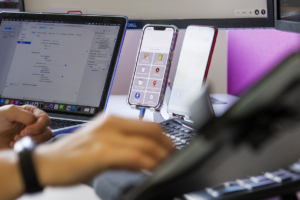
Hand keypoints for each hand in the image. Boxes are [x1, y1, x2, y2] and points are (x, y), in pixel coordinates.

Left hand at [0, 105, 51, 148]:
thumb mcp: (9, 111)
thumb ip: (26, 114)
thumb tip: (36, 123)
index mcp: (31, 114)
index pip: (45, 119)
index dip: (38, 126)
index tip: (26, 130)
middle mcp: (34, 124)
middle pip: (47, 130)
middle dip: (34, 135)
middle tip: (20, 136)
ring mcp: (31, 136)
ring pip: (43, 141)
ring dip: (30, 142)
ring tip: (16, 141)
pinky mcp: (28, 146)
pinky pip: (34, 149)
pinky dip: (25, 148)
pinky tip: (13, 146)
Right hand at [34, 115, 174, 186]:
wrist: (46, 163)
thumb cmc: (72, 155)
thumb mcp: (101, 144)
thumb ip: (122, 146)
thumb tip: (145, 156)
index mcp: (112, 119)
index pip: (148, 124)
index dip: (165, 138)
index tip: (171, 149)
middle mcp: (110, 123)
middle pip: (151, 130)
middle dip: (168, 146)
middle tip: (174, 159)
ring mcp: (105, 136)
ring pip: (145, 143)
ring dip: (161, 157)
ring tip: (167, 167)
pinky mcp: (100, 151)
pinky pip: (133, 156)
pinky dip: (147, 164)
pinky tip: (151, 171)